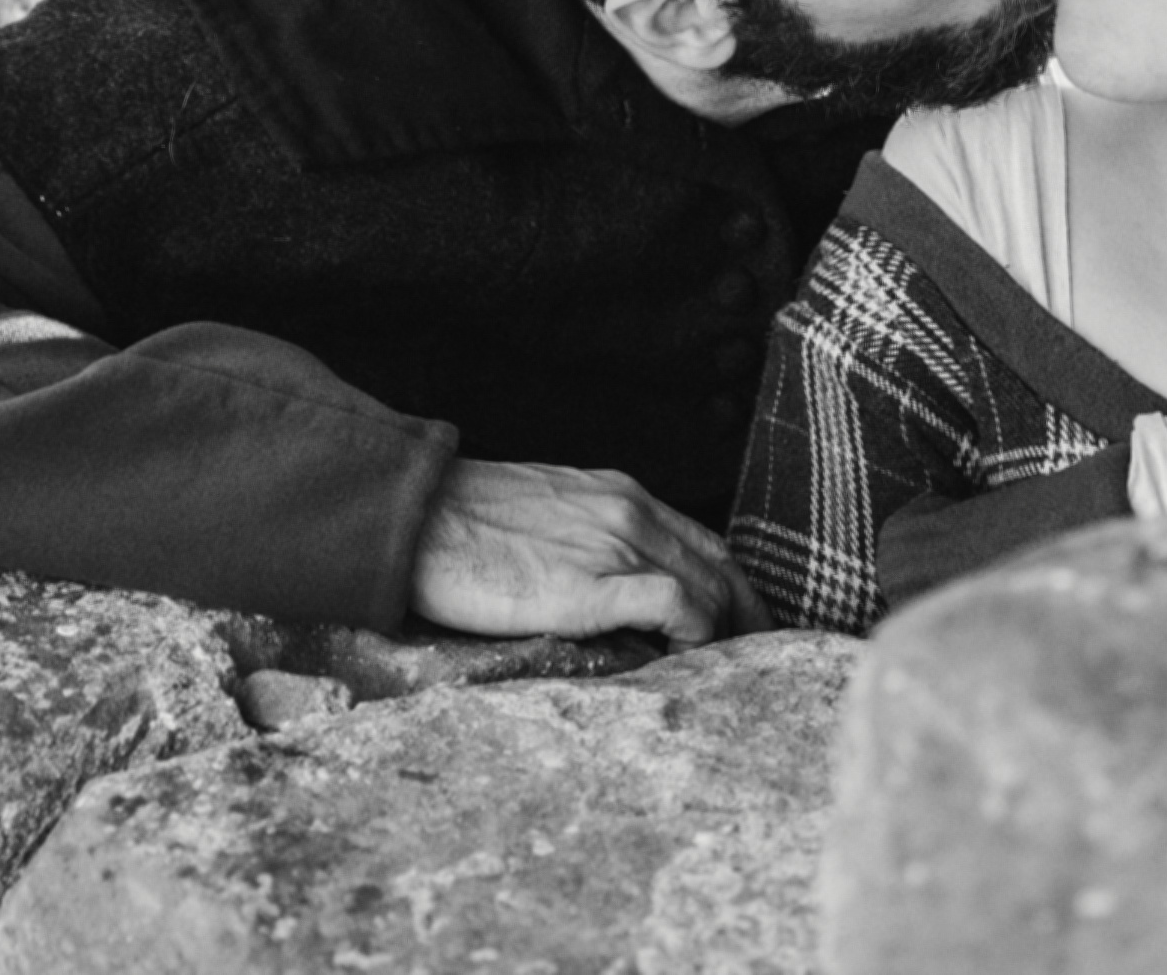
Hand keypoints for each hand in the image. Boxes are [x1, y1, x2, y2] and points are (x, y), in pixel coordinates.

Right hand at [409, 459, 768, 646]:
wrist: (416, 515)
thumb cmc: (463, 522)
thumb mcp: (544, 512)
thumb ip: (586, 537)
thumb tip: (605, 585)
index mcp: (619, 495)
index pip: (705, 542)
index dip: (733, 588)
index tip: (739, 625)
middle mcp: (630, 513)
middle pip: (720, 569)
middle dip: (744, 618)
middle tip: (750, 661)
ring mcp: (615, 546)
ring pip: (708, 588)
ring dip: (720, 634)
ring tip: (712, 672)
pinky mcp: (592, 585)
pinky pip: (676, 607)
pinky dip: (693, 635)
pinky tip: (678, 658)